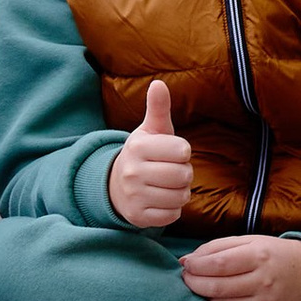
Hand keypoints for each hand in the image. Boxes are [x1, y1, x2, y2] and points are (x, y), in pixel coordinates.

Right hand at [109, 79, 193, 230]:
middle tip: (171, 171)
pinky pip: (172, 215)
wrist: (116, 185)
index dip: (183, 152)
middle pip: (184, 175)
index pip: (183, 150)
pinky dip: (172, 209)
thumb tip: (158, 83)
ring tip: (167, 186)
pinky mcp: (138, 216)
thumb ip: (158, 108)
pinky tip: (161, 200)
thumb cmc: (144, 154)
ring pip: (180, 197)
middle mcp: (132, 171)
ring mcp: (134, 195)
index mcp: (138, 146)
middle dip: (184, 174)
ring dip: (180, 193)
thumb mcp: (150, 130)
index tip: (172, 152)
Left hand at [180, 231, 300, 300]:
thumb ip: (217, 247)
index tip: (186, 264)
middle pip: (217, 286)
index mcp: (258, 256)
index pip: (219, 264)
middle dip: (194, 282)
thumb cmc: (273, 253)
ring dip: (204, 295)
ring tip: (200, 285)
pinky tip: (218, 296)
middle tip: (186, 277)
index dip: (197, 266)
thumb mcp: (249, 241)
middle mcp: (263, 281)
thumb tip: (186, 260)